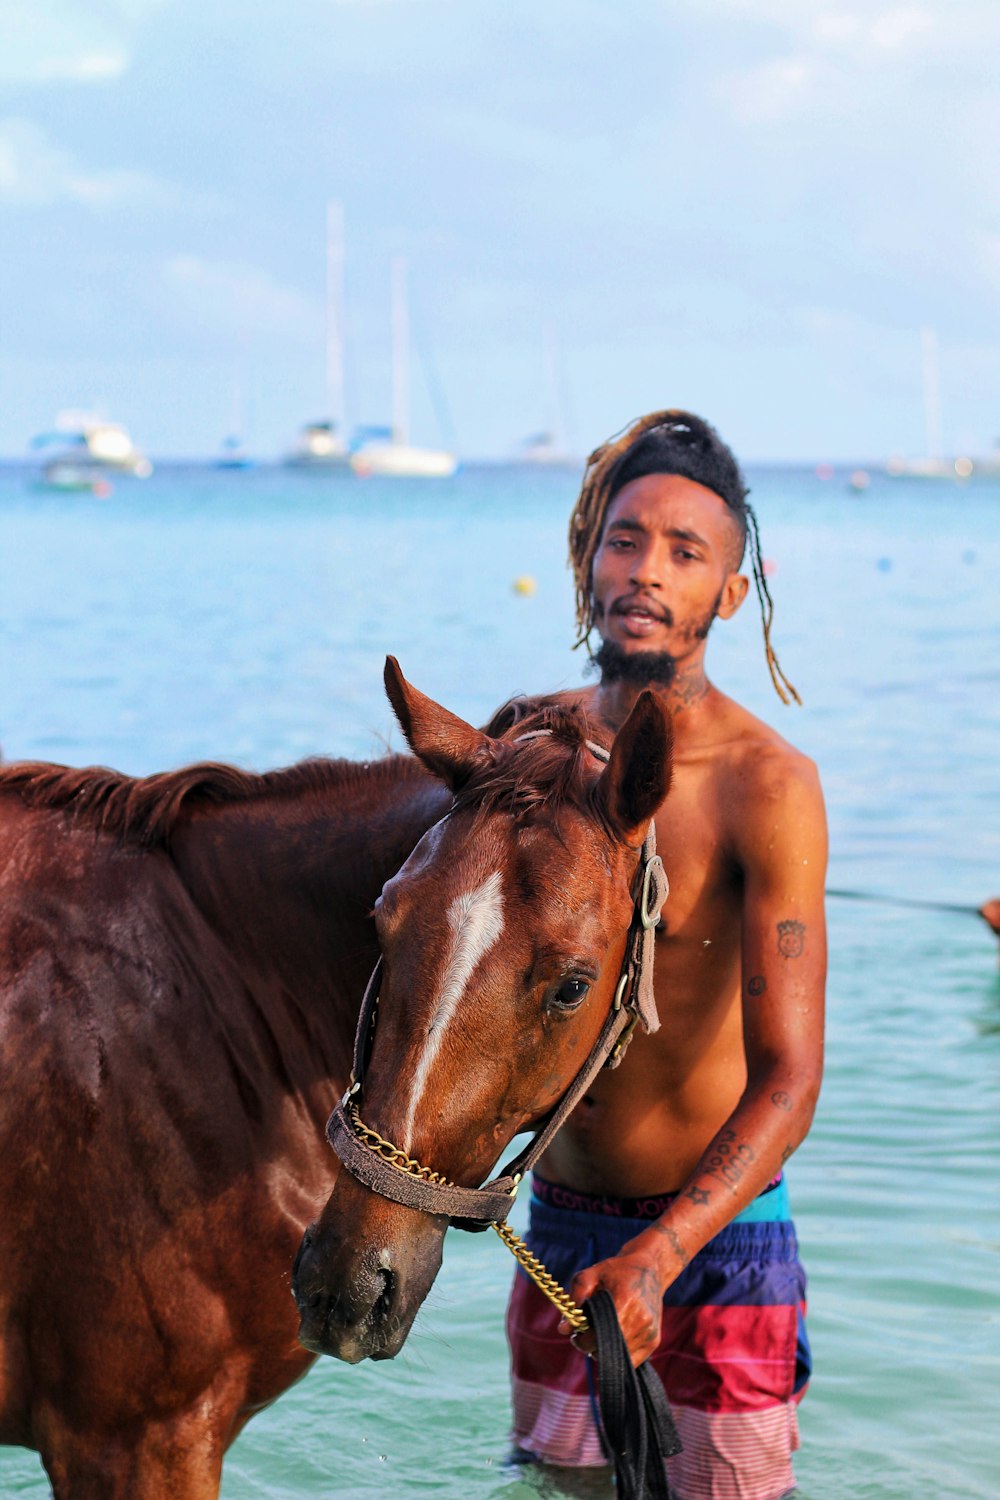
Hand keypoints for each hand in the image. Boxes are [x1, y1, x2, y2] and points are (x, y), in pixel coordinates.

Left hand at [558, 1243, 667, 1367]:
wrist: (649, 1269)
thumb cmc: (615, 1271)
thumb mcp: (590, 1275)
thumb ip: (575, 1299)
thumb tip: (563, 1329)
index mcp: (625, 1302)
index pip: (598, 1336)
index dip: (582, 1339)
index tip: (577, 1332)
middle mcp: (641, 1320)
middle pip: (607, 1351)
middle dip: (591, 1345)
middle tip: (588, 1332)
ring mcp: (649, 1333)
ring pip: (618, 1359)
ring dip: (605, 1351)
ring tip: (602, 1332)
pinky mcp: (654, 1341)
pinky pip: (630, 1361)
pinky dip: (618, 1354)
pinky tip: (614, 1337)